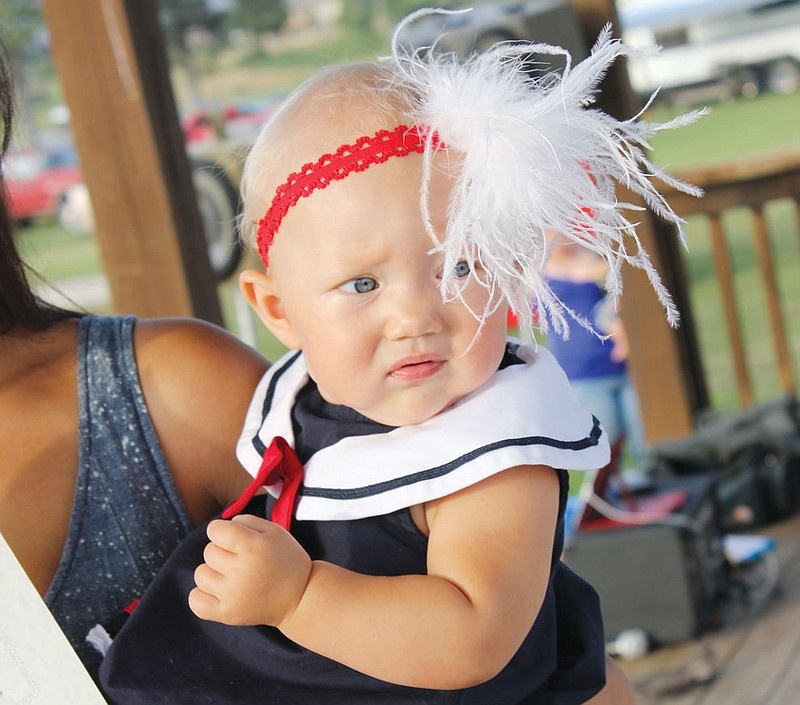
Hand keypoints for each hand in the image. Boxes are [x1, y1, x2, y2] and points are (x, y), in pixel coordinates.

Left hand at [188, 514, 311, 626]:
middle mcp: (240, 570)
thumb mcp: (275, 531)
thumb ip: (246, 522)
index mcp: (252, 546)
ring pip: (201, 574)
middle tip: (241, 559)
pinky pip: (196, 601)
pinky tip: (219, 591)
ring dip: (213, 572)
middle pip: (209, 551)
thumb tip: (221, 528)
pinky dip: (202, 595)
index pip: (214, 530)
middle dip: (222, 551)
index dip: (223, 531)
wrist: (299, 598)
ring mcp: (232, 595)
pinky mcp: (227, 614)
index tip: (234, 538)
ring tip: (232, 575)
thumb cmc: (286, 560)